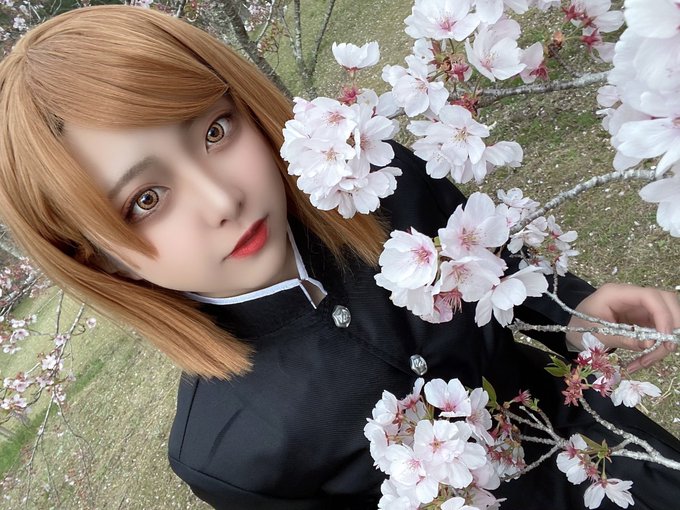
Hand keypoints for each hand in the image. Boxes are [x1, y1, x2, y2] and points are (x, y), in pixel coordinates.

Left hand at [565, 283, 679, 372]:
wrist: (573, 331)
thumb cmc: (579, 328)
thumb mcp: (595, 335)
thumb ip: (620, 338)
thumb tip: (649, 343)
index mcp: (615, 293)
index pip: (649, 295)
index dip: (663, 314)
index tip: (665, 336)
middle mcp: (631, 297)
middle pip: (667, 301)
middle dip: (672, 324)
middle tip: (666, 348)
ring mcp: (640, 308)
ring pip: (668, 317)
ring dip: (665, 339)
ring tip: (648, 359)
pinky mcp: (644, 320)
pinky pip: (660, 330)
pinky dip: (657, 347)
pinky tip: (643, 361)